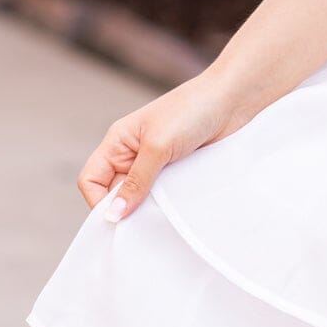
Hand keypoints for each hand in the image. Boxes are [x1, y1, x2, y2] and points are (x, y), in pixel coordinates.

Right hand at [77, 74, 251, 222]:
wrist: (235, 100)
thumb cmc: (192, 110)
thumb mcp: (158, 146)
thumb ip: (136, 181)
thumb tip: (113, 215)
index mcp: (119, 142)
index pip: (91, 179)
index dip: (98, 201)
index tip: (117, 219)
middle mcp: (134, 155)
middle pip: (115, 193)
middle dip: (125, 209)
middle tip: (141, 226)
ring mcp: (158, 164)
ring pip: (142, 199)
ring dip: (149, 210)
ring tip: (163, 216)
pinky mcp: (179, 172)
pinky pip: (165, 197)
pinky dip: (169, 206)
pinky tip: (178, 211)